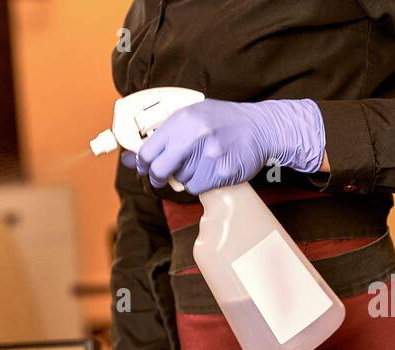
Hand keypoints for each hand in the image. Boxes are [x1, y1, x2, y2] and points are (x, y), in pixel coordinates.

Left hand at [123, 98, 325, 193]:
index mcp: (183, 118)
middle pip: (159, 169)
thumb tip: (132, 157)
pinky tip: (211, 169)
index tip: (144, 166)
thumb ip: (165, 134)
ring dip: (186, 176)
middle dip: (157, 176)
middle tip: (162, 176)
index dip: (142, 162)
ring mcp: (209, 155)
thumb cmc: (225, 122)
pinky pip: (196, 187)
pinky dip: (200, 183)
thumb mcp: (194, 116)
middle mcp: (194, 135)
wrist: (262, 127)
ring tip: (202, 161)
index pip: (147, 150)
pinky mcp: (220, 172)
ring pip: (179, 180)